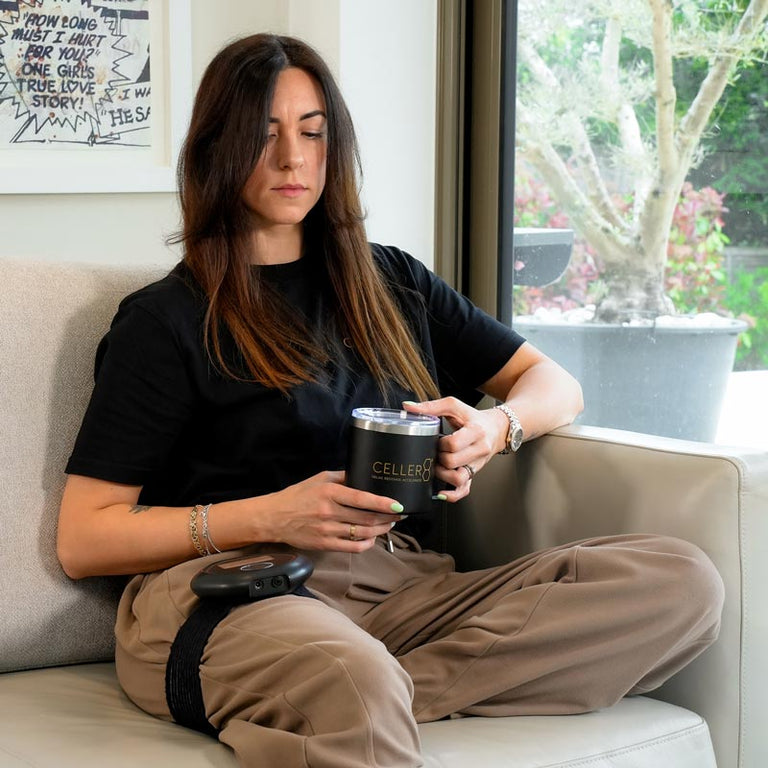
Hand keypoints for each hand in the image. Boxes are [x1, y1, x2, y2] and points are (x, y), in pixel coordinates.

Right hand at [259, 471, 403, 551]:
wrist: (274, 517)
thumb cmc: (298, 496)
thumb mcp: (320, 479)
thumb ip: (343, 476)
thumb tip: (364, 475)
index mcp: (330, 493)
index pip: (362, 498)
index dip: (383, 503)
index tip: (397, 505)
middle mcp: (329, 512)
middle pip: (366, 517)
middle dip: (387, 517)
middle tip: (398, 515)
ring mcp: (327, 530)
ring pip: (362, 533)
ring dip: (380, 530)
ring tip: (388, 525)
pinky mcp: (324, 544)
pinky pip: (352, 548)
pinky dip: (366, 544)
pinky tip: (372, 539)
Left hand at [403, 397, 505, 501]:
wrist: (496, 428)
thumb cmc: (474, 418)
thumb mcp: (455, 407)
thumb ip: (432, 407)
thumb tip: (408, 407)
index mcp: (476, 432)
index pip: (454, 444)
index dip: (440, 444)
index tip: (437, 439)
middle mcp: (479, 450)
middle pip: (452, 462)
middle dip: (438, 457)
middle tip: (436, 451)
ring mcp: (477, 465)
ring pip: (458, 479)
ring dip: (442, 474)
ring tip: (437, 465)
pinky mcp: (474, 474)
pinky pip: (464, 490)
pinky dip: (451, 495)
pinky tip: (440, 493)